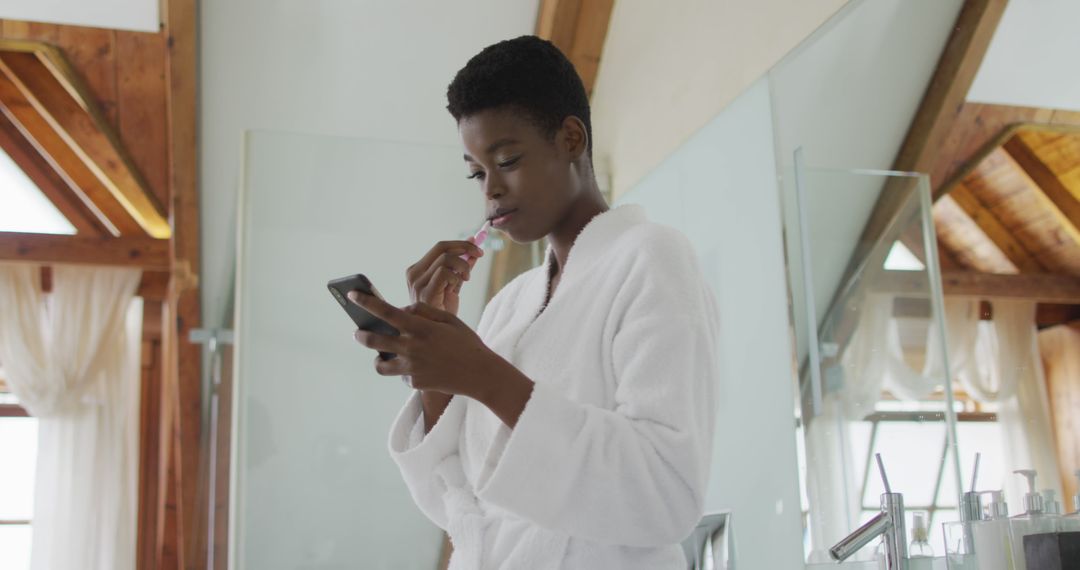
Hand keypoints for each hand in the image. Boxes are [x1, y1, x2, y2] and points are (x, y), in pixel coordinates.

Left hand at [348, 290, 499, 397]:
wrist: (480, 374)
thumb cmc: (466, 342)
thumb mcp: (448, 319)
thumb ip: (422, 312)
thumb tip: (401, 311)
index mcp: (420, 328)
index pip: (386, 312)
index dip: (367, 302)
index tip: (352, 295)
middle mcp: (411, 348)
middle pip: (374, 340)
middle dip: (361, 335)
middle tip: (358, 332)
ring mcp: (411, 368)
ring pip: (380, 365)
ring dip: (378, 358)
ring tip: (381, 355)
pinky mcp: (414, 383)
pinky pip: (402, 375)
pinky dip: (405, 370)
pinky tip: (417, 367)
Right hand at [406, 239, 483, 315]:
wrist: (439, 332)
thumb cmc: (444, 309)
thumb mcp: (454, 283)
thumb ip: (461, 266)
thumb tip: (473, 248)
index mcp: (419, 269)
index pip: (440, 247)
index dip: (460, 244)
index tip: (478, 247)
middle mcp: (414, 273)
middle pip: (442, 247)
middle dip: (465, 247)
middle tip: (479, 254)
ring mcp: (417, 282)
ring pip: (445, 259)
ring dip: (463, 266)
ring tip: (466, 278)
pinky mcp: (424, 291)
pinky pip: (444, 273)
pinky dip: (456, 276)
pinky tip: (457, 286)